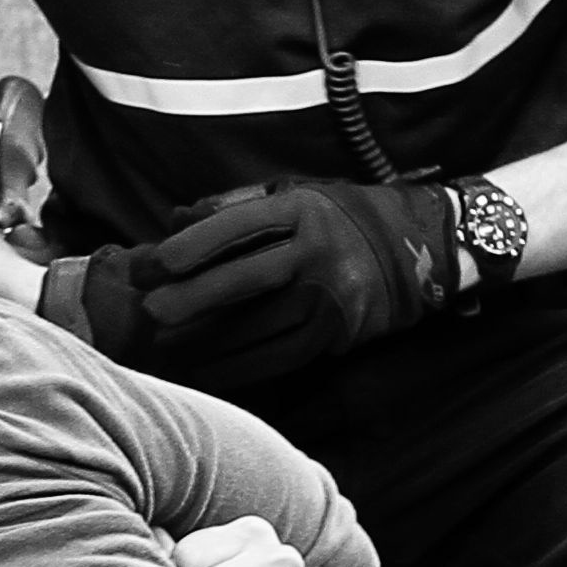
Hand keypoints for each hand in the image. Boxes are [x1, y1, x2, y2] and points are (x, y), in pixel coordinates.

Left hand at [49, 180, 460, 387]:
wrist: (418, 246)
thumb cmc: (337, 215)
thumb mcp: (293, 193)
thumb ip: (233, 206)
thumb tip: (173, 223)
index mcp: (301, 209)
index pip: (236, 227)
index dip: (189, 247)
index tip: (148, 265)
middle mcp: (318, 250)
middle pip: (246, 279)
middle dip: (193, 299)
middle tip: (150, 314)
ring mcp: (332, 295)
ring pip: (260, 325)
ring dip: (208, 342)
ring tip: (166, 350)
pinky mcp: (339, 332)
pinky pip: (282, 356)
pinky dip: (241, 368)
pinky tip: (208, 373)